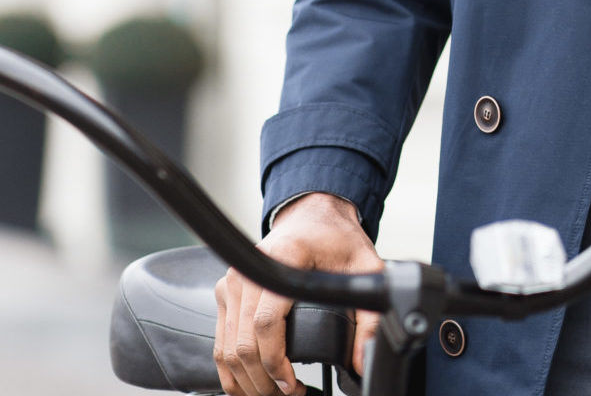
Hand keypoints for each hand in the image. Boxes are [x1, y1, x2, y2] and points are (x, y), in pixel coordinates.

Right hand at [215, 193, 383, 395]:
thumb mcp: (365, 269)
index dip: (276, 363)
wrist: (312, 214)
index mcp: (280, 260)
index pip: (265, 322)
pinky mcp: (227, 290)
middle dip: (264, 381)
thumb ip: (369, 316)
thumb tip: (361, 360)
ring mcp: (233, 281)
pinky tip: (250, 383)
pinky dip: (231, 368)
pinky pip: (221, 339)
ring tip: (274, 393)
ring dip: (247, 380)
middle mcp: (248, 271)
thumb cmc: (335, 237)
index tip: (293, 385)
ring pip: (227, 347)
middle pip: (243, 343)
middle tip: (289, 395)